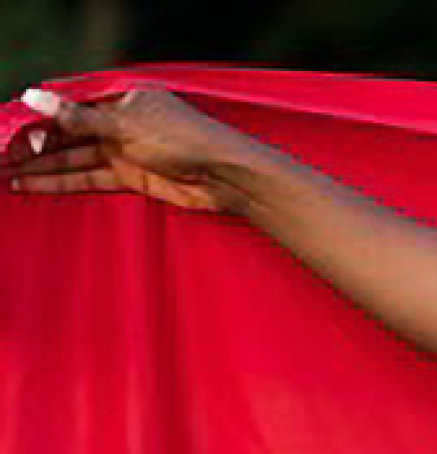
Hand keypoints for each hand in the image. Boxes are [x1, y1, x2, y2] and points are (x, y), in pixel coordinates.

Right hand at [5, 86, 271, 213]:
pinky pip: (88, 177)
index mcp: (120, 98)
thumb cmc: (182, 139)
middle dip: (33, 146)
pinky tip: (31, 185)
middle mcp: (120, 122)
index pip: (68, 105)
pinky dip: (61, 182)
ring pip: (73, 157)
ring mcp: (125, 150)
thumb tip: (33, 97)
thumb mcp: (125, 124)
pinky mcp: (131, 176)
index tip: (7, 131)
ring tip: (6, 176)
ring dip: (41, 167)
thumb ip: (78, 118)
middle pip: (67, 133)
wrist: (227, 176)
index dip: (37, 118)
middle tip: (0, 158)